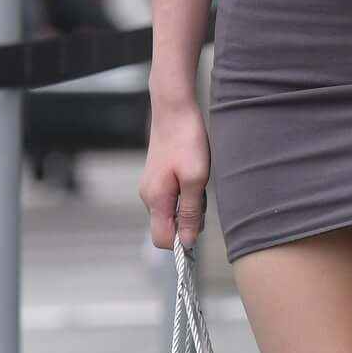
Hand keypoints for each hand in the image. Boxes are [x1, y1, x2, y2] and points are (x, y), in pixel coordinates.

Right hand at [140, 96, 210, 252]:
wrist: (174, 109)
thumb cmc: (186, 141)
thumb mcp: (195, 179)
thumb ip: (189, 212)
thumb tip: (187, 242)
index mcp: (155, 200)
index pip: (162, 240)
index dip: (182, 240)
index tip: (199, 223)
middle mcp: (149, 197)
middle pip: (169, 227)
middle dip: (189, 220)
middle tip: (202, 195)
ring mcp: (151, 187)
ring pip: (172, 212)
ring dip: (190, 204)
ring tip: (199, 180)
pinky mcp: (157, 178)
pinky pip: (172, 198)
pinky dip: (186, 193)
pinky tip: (194, 174)